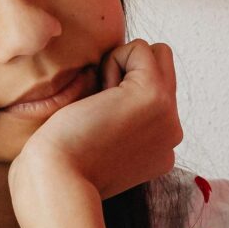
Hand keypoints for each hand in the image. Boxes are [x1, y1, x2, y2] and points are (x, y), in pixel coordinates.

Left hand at [9, 40, 181, 212]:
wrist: (57, 179)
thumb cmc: (61, 165)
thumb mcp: (99, 146)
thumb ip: (118, 125)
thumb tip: (110, 92)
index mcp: (160, 150)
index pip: (153, 95)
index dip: (121, 94)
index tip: (99, 128)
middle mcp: (171, 134)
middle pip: (163, 69)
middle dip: (129, 73)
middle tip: (100, 109)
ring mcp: (169, 116)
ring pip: (156, 55)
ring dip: (121, 67)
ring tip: (100, 105)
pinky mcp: (156, 96)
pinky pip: (140, 48)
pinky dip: (113, 61)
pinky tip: (99, 98)